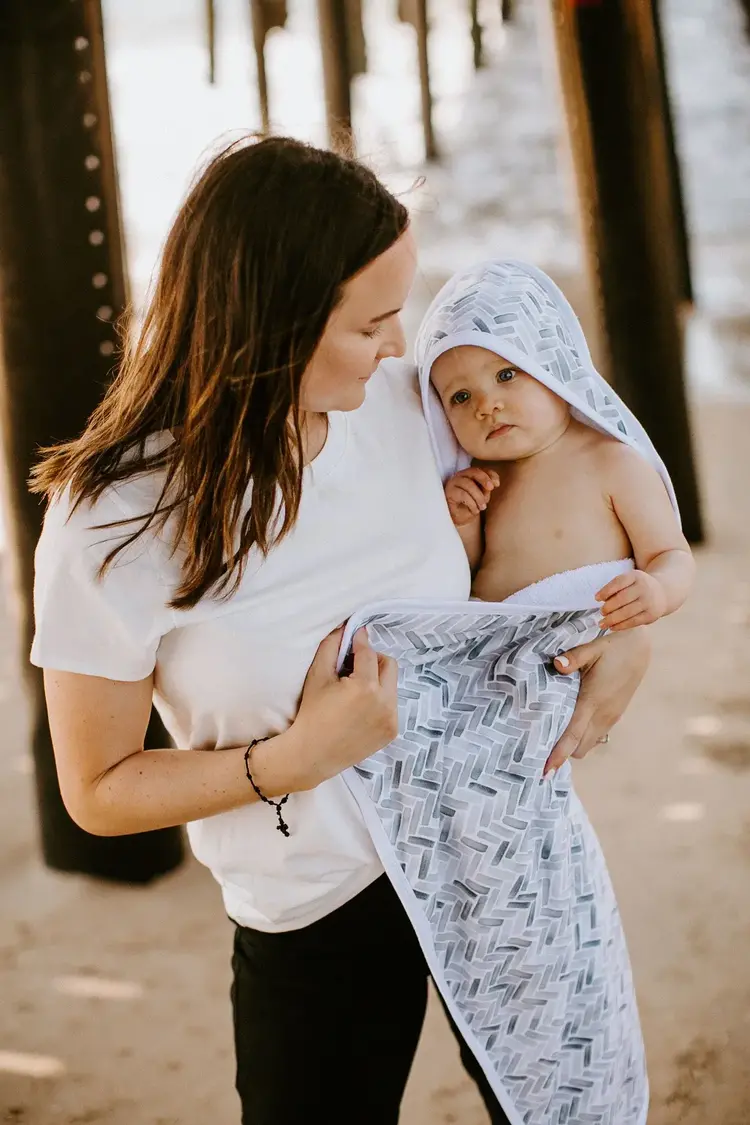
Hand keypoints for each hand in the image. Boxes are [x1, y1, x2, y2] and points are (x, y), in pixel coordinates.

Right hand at [285, 625, 398, 790]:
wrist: (312, 754)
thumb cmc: (311, 713)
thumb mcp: (318, 676)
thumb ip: (331, 647)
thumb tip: (344, 627)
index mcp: (366, 687)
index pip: (368, 653)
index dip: (360, 641)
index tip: (355, 634)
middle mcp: (385, 703)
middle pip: (389, 666)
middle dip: (373, 659)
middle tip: (354, 665)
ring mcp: (391, 719)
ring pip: (391, 686)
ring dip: (376, 681)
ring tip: (354, 690)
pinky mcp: (391, 732)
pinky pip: (390, 706)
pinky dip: (378, 701)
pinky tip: (358, 709)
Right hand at [444, 467, 498, 526]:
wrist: (459, 519)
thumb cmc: (471, 506)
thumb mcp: (482, 496)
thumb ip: (486, 489)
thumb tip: (492, 484)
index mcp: (469, 475)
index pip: (480, 469)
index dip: (490, 474)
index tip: (497, 484)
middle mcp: (460, 476)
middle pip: (473, 472)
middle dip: (484, 479)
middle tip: (491, 488)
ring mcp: (453, 483)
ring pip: (469, 484)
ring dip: (479, 497)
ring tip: (483, 507)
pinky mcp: (449, 493)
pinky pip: (463, 495)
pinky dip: (472, 503)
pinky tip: (475, 510)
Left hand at [542, 628, 649, 777]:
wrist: (639, 646)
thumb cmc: (612, 645)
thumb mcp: (592, 647)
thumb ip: (573, 658)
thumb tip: (556, 664)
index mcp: (593, 701)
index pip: (572, 735)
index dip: (558, 755)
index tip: (545, 771)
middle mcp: (603, 714)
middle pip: (579, 748)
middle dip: (562, 753)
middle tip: (539, 747)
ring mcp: (611, 716)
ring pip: (588, 744)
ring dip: (573, 745)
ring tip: (552, 737)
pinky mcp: (615, 714)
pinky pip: (596, 736)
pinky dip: (582, 737)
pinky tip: (571, 723)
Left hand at [596, 569, 665, 629]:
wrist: (663, 592)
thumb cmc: (638, 587)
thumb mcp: (629, 580)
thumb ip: (616, 587)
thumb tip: (600, 600)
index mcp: (635, 576)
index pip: (619, 582)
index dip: (606, 591)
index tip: (597, 598)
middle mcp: (643, 588)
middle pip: (622, 598)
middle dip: (609, 607)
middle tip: (601, 612)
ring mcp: (648, 602)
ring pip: (627, 612)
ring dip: (612, 619)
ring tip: (602, 623)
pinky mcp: (651, 615)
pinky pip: (633, 622)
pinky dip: (621, 626)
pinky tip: (612, 627)